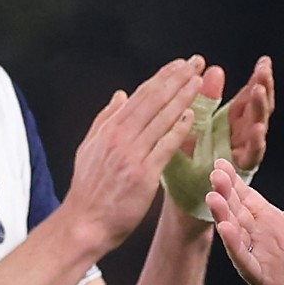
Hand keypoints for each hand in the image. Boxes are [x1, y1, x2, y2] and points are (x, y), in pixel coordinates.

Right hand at [57, 56, 209, 248]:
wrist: (84, 223)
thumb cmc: (89, 190)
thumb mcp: (89, 148)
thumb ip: (105, 119)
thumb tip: (120, 95)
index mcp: (109, 128)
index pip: (140, 95)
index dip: (162, 77)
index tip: (180, 64)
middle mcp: (120, 136)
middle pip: (153, 99)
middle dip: (176, 78)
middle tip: (196, 62)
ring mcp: (131, 155)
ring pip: (160, 118)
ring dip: (182, 97)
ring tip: (199, 81)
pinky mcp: (143, 175)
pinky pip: (164, 147)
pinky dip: (178, 130)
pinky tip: (192, 117)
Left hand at [161, 55, 273, 230]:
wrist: (182, 202)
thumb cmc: (187, 165)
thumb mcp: (194, 125)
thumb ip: (207, 99)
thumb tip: (215, 68)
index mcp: (232, 124)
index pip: (249, 97)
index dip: (258, 79)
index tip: (264, 61)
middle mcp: (242, 137)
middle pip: (259, 109)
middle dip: (263, 89)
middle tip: (264, 70)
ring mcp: (243, 155)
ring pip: (259, 129)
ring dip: (261, 110)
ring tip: (260, 91)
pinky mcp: (239, 173)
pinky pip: (251, 157)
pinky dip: (256, 143)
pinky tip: (258, 129)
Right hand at [207, 147, 283, 284]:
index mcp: (272, 220)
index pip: (246, 196)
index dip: (234, 181)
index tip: (222, 163)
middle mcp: (261, 236)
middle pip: (236, 211)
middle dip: (225, 192)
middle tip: (215, 174)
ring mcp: (260, 256)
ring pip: (235, 233)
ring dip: (223, 216)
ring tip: (214, 197)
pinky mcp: (263, 276)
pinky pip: (245, 260)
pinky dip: (234, 245)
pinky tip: (226, 228)